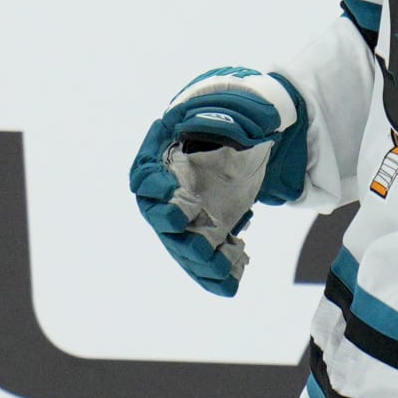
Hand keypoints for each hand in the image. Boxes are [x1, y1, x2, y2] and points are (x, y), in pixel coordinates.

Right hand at [128, 68, 307, 295]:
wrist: (240, 142)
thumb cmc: (225, 123)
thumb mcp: (227, 113)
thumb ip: (228, 117)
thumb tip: (251, 122)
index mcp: (162, 159)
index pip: (145, 176)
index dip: (156, 188)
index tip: (173, 195)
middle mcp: (166, 193)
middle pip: (161, 219)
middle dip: (178, 234)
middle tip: (199, 244)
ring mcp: (184, 218)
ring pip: (182, 245)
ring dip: (199, 261)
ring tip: (221, 269)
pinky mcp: (203, 234)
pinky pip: (202, 260)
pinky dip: (214, 275)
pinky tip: (232, 284)